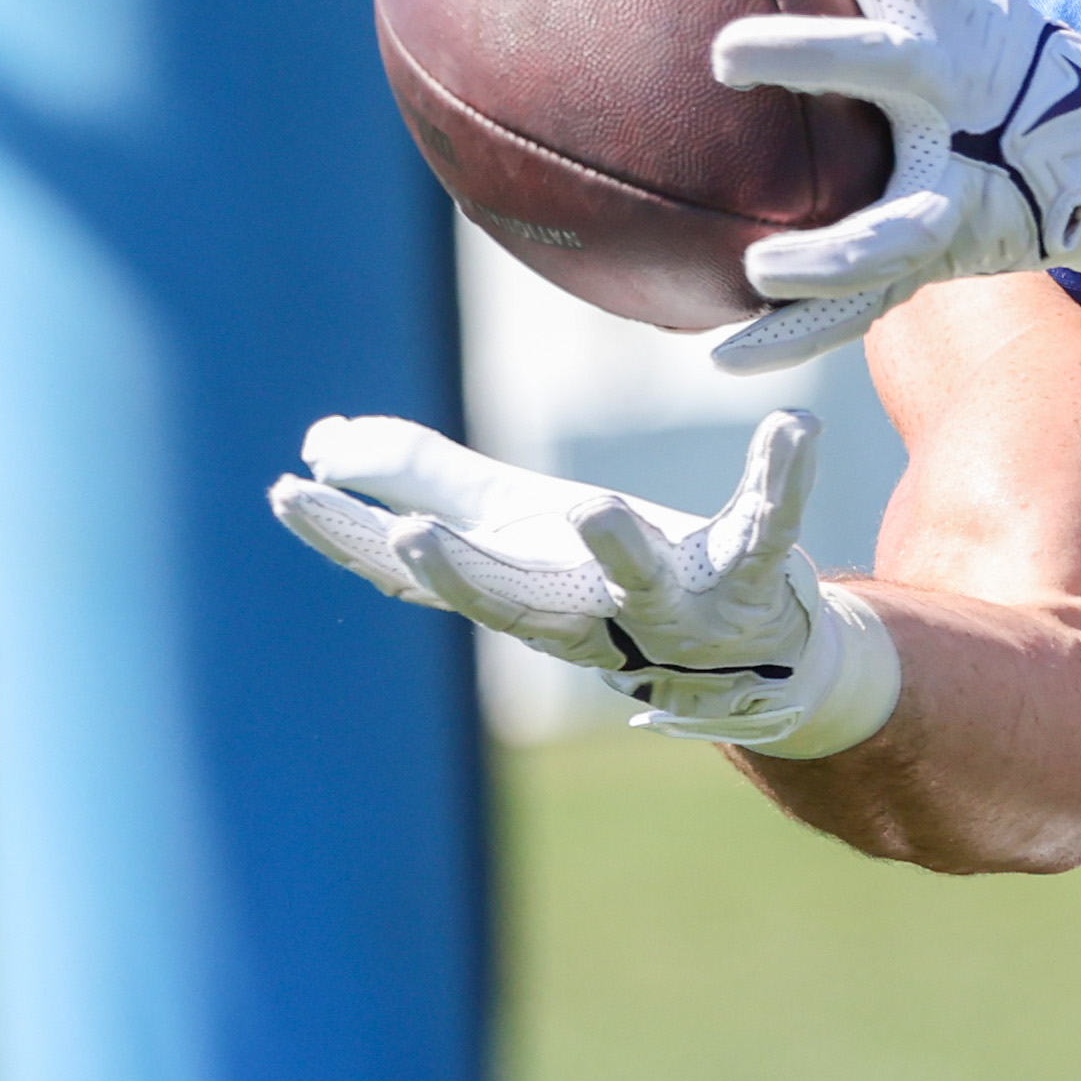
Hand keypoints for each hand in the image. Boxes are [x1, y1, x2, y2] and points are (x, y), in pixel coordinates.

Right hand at [267, 409, 902, 757]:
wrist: (755, 652)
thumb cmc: (616, 579)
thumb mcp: (517, 525)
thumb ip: (425, 480)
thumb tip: (323, 442)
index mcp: (521, 590)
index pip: (418, 573)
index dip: (348, 537)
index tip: (287, 492)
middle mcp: (589, 609)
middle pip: (516, 599)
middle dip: (464, 572)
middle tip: (412, 537)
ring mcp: (675, 602)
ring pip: (643, 581)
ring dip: (620, 547)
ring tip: (598, 507)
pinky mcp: (753, 578)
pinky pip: (767, 527)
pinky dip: (781, 479)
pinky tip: (794, 428)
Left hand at [702, 0, 1080, 372]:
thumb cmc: (1003, 50)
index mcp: (948, 13)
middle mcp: (953, 85)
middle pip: (882, 61)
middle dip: (810, 55)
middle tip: (723, 53)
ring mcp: (956, 176)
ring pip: (890, 218)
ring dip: (825, 250)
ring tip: (755, 273)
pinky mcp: (944, 251)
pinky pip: (863, 299)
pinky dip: (793, 332)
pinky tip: (721, 358)